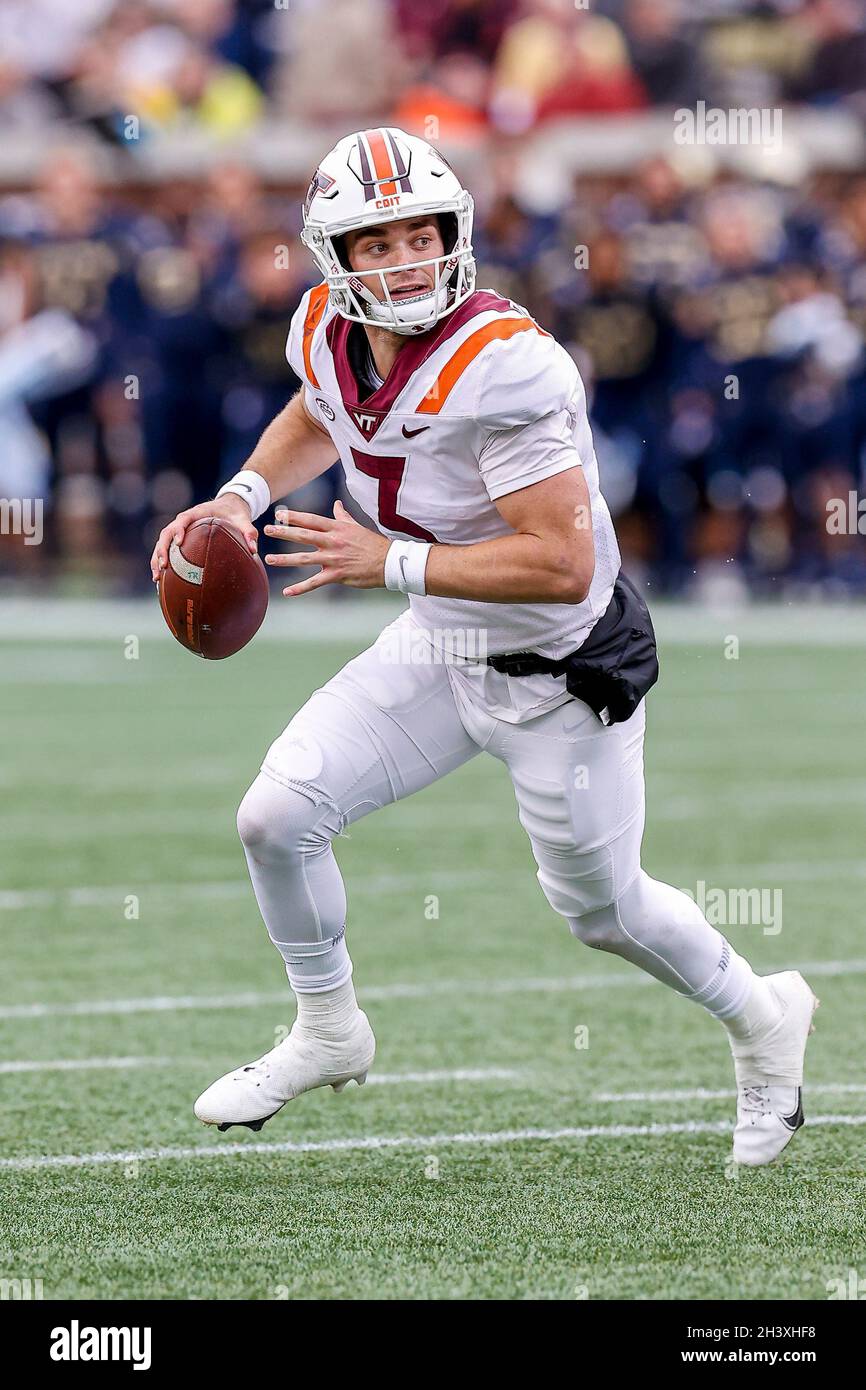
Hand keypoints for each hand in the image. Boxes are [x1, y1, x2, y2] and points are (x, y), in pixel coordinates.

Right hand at [150, 495, 257, 582]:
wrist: (228, 507)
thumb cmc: (234, 513)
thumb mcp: (243, 520)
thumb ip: (249, 532)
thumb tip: (254, 550)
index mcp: (195, 514)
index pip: (182, 520)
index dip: (178, 531)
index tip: (179, 542)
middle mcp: (183, 522)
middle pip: (165, 534)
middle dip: (161, 550)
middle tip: (163, 566)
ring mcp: (178, 531)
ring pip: (161, 544)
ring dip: (157, 560)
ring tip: (156, 578)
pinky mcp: (178, 540)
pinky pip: (166, 551)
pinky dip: (161, 563)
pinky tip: (160, 581)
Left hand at [264, 500, 389, 595]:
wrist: (389, 563)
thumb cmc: (374, 544)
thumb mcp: (357, 526)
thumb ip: (343, 516)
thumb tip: (336, 504)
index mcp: (337, 528)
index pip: (311, 520)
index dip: (294, 517)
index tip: (279, 514)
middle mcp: (333, 541)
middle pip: (303, 536)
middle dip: (283, 532)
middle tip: (266, 530)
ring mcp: (334, 559)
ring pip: (304, 559)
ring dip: (284, 560)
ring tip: (268, 560)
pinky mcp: (337, 575)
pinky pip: (315, 582)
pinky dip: (300, 588)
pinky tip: (287, 592)